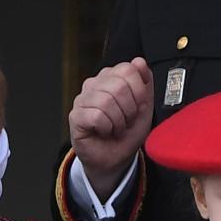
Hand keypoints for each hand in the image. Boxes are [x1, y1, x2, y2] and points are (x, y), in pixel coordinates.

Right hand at [69, 57, 153, 199]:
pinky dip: (108, 128)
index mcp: (111, 77)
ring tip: (116, 127)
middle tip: (126, 120)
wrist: (116, 158)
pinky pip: (97, 115)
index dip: (139, 91)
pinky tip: (105, 131)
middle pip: (119, 85)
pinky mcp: (75, 116)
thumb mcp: (144, 106)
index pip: (128, 69)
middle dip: (129, 109)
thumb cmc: (127, 132)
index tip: (137, 107)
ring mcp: (82, 99)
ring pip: (107, 100)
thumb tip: (139, 62)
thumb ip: (145, 82)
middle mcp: (94, 83)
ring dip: (118, 121)